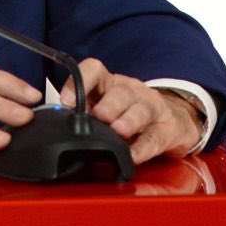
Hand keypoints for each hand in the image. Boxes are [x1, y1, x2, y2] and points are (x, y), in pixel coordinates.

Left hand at [59, 58, 202, 164]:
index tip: (65, 100)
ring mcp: (152, 109)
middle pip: (121, 92)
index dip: (80, 80)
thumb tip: (52, 125)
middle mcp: (132, 92)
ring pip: (141, 110)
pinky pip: (155, 138)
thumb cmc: (129, 115)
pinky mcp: (167, 130)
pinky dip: (144, 148)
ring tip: (118, 130)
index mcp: (110, 84)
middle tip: (98, 115)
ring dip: (128, 120)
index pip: (95, 70)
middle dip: (109, 104)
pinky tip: (134, 155)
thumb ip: (83, 114)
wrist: (173, 122)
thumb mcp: (105, 108)